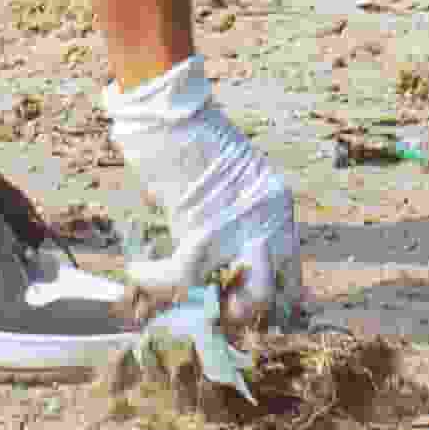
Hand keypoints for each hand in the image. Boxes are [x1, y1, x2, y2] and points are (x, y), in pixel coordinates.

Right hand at [105, 56, 309, 342]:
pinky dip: (155, 280)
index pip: (291, 273)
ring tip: (182, 300)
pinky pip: (183, 278)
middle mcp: (267, 221)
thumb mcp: (231, 178)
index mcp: (277, 205)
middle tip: (215, 316)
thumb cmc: (190, 138)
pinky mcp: (203, 229)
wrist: (172, 110)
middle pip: (277, 295)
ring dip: (212, 310)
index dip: (273, 305)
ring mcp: (239, 228)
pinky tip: (137, 270)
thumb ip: (235, 215)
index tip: (250, 320)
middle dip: (247, 318)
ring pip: (246, 301)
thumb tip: (216, 262)